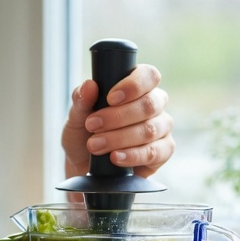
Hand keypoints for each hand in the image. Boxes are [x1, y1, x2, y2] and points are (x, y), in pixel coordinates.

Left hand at [61, 65, 173, 181]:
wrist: (83, 165)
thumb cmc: (84, 133)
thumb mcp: (76, 116)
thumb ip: (81, 100)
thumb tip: (89, 85)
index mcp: (137, 86)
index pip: (148, 75)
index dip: (133, 85)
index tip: (110, 98)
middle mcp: (154, 104)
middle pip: (149, 104)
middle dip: (118, 117)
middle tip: (92, 125)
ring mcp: (161, 127)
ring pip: (150, 130)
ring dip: (119, 138)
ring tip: (95, 145)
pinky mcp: (163, 151)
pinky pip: (154, 153)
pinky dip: (132, 155)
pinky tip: (115, 158)